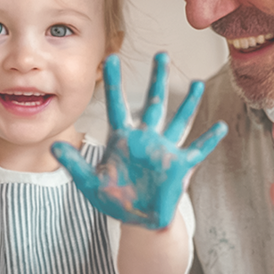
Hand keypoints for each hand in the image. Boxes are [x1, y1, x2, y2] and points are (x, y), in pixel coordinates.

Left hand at [52, 52, 225, 230]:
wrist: (138, 219)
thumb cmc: (115, 199)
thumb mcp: (90, 183)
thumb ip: (75, 164)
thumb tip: (53, 148)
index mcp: (123, 139)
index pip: (117, 104)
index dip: (114, 82)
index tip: (111, 57)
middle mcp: (146, 138)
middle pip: (154, 103)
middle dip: (158, 80)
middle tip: (161, 54)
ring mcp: (165, 150)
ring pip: (179, 121)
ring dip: (189, 103)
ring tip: (197, 83)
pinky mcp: (180, 166)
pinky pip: (197, 150)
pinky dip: (209, 140)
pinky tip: (220, 127)